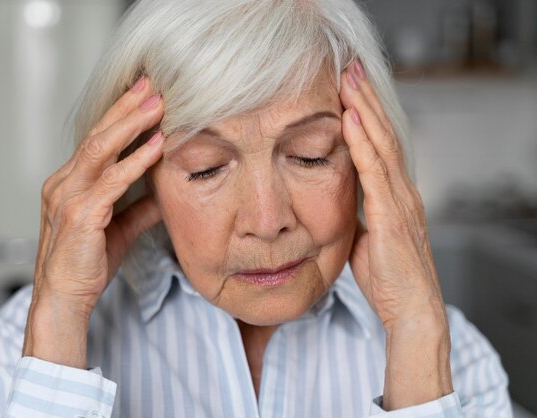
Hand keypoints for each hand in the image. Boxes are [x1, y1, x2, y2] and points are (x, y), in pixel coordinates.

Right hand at [22, 76, 164, 367]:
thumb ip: (140, 207)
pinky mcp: (81, 215)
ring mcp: (69, 197)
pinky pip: (112, 181)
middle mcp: (64, 183)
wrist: (65, 299)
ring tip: (158, 104)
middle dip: (126, 107)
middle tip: (152, 84)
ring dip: (132, 124)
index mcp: (69, 183)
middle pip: (98, 134)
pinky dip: (136, 161)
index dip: (120, 115)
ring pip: (101, 149)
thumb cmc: (86, 265)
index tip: (144, 95)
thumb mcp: (119, 229)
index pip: (97, 140)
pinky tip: (157, 146)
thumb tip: (166, 191)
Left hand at [339, 60, 452, 408]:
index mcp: (395, 195)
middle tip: (349, 68)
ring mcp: (399, 201)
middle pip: (383, 134)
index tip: (349, 89)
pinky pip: (375, 172)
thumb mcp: (365, 238)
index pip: (379, 145)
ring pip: (381, 144)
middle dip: (366, 99)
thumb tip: (334, 203)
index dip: (367, 114)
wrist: (411, 310)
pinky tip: (352, 119)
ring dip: (365, 109)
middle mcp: (401, 191)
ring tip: (349, 79)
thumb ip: (355, 215)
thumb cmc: (389, 278)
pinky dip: (363, 143)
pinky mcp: (391, 215)